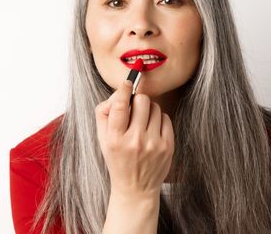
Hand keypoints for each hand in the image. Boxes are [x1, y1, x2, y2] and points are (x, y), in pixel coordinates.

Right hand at [95, 78, 174, 200]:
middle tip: (134, 108)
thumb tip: (119, 93)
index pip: (120, 106)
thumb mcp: (102, 139)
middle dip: (137, 100)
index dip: (124, 89)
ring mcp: (153, 144)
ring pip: (155, 107)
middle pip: (141, 101)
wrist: (136, 188)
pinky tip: (152, 130)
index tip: (127, 83)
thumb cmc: (117, 159)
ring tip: (142, 123)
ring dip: (148, 110)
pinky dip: (158, 119)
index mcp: (115, 139)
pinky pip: (165, 118)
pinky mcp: (168, 146)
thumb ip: (105, 114)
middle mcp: (135, 141)